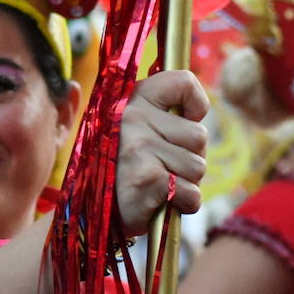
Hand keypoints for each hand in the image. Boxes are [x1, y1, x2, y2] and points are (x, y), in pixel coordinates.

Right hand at [115, 70, 208, 234]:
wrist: (93, 212)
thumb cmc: (124, 168)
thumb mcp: (136, 128)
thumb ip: (163, 113)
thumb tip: (197, 112)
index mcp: (134, 99)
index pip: (184, 82)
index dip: (196, 106)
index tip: (185, 122)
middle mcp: (134, 118)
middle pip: (199, 135)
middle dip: (190, 157)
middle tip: (164, 165)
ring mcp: (139, 148)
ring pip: (198, 166)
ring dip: (186, 182)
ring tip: (160, 183)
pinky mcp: (147, 179)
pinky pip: (191, 192)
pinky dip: (184, 203)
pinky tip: (163, 201)